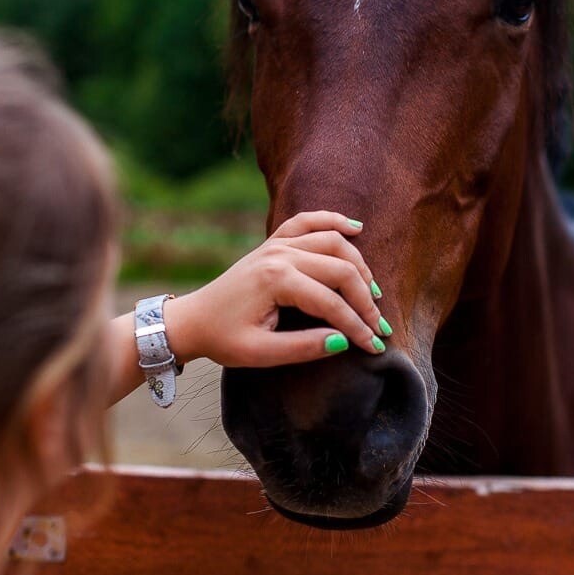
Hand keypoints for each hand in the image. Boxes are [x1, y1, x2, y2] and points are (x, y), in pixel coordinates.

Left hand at [164, 211, 390, 367]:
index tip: (375, 347)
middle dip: (365, 300)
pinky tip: (355, 228)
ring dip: (359, 266)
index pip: (332, 303)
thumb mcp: (260, 353)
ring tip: (374, 294)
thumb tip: (343, 341)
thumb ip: (303, 348)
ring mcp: (276, 244)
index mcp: (276, 280)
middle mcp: (280, 254)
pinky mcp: (273, 242)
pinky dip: (333, 221)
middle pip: (341, 269)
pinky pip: (307, 222)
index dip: (358, 326)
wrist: (193, 319)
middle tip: (380, 327)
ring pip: (333, 243)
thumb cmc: (223, 339)